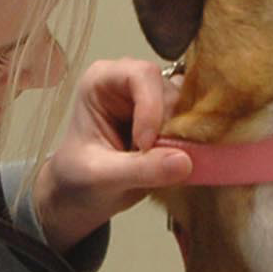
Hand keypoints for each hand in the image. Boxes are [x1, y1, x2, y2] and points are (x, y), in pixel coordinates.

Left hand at [28, 59, 188, 250]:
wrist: (81, 196)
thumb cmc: (78, 179)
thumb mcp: (102, 178)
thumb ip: (140, 169)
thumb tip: (185, 162)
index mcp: (102, 81)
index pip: (142, 75)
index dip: (151, 107)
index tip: (145, 145)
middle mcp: (130, 81)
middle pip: (169, 90)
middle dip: (170, 126)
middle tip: (159, 160)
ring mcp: (152, 99)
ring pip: (187, 107)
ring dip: (183, 136)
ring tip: (163, 162)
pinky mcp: (169, 119)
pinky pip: (195, 121)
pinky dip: (193, 140)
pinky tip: (179, 160)